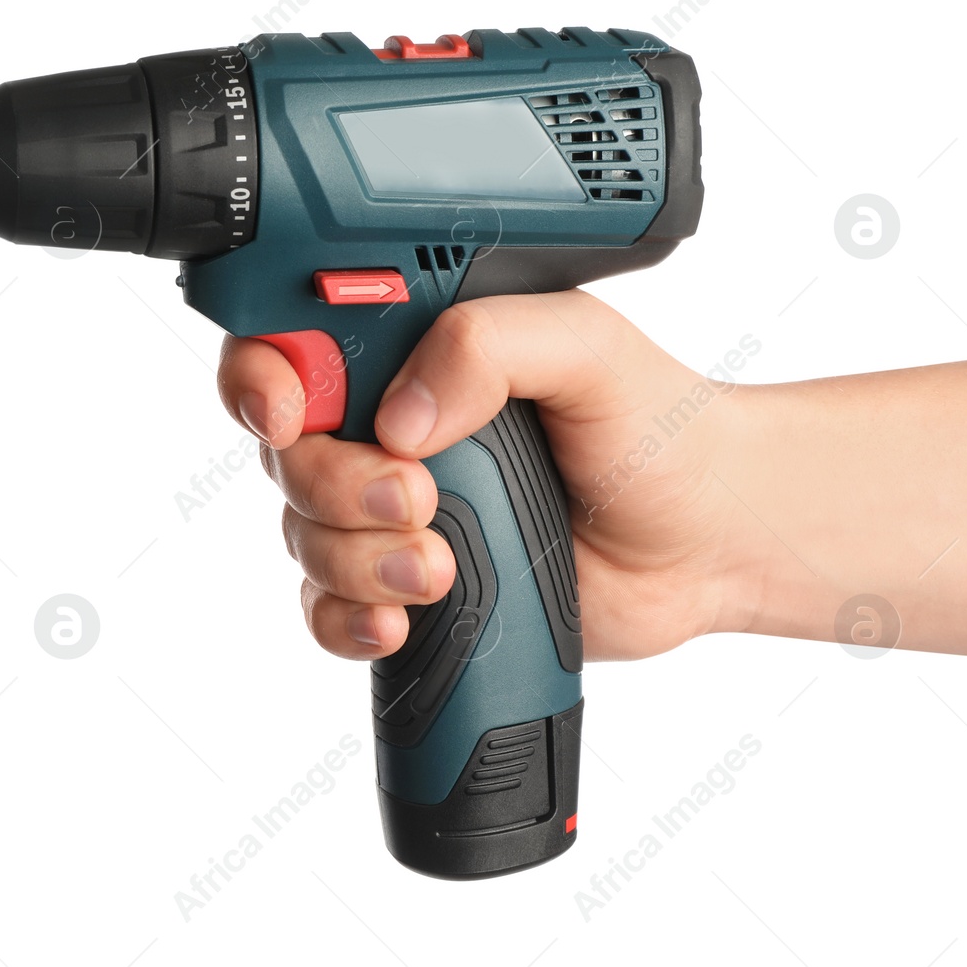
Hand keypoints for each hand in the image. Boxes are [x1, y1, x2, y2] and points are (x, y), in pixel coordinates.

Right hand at [217, 290, 755, 661]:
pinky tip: (398, 623)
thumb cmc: (654, 429)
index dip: (262, 377)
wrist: (704, 538)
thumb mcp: (586, 348)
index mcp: (411, 347)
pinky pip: (326, 610)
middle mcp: (384, 425)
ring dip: (356, 560)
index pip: (291, 343)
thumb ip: (490, 345)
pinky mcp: (405, 586)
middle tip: (419, 499)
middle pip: (286, 455)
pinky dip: (344, 621)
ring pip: (303, 536)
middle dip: (335, 487)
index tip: (286, 414)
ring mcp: (390, 511)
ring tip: (442, 567)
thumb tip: (400, 417)